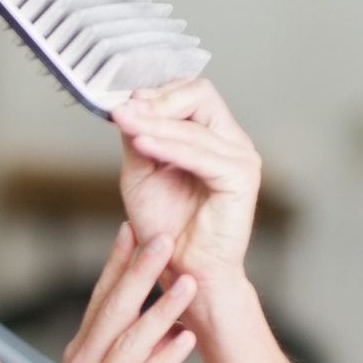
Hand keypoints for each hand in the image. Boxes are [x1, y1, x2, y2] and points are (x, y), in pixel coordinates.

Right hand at [27, 224, 199, 362]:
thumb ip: (124, 358)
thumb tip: (160, 328)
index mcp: (80, 354)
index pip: (98, 299)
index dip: (115, 263)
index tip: (132, 229)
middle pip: (113, 309)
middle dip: (138, 270)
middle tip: (161, 236)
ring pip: (130, 339)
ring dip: (162, 308)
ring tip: (188, 282)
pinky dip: (164, 358)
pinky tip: (186, 339)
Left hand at [112, 78, 261, 285]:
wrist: (183, 270)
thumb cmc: (165, 227)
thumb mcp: (141, 173)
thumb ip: (138, 138)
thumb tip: (128, 105)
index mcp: (212, 136)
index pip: (191, 92)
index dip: (155, 93)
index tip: (121, 102)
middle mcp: (231, 142)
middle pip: (201, 94)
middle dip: (157, 101)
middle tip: (123, 110)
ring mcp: (241, 157)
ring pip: (195, 124)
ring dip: (153, 122)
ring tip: (123, 122)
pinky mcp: (241, 178)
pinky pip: (201, 154)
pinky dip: (168, 146)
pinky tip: (141, 143)